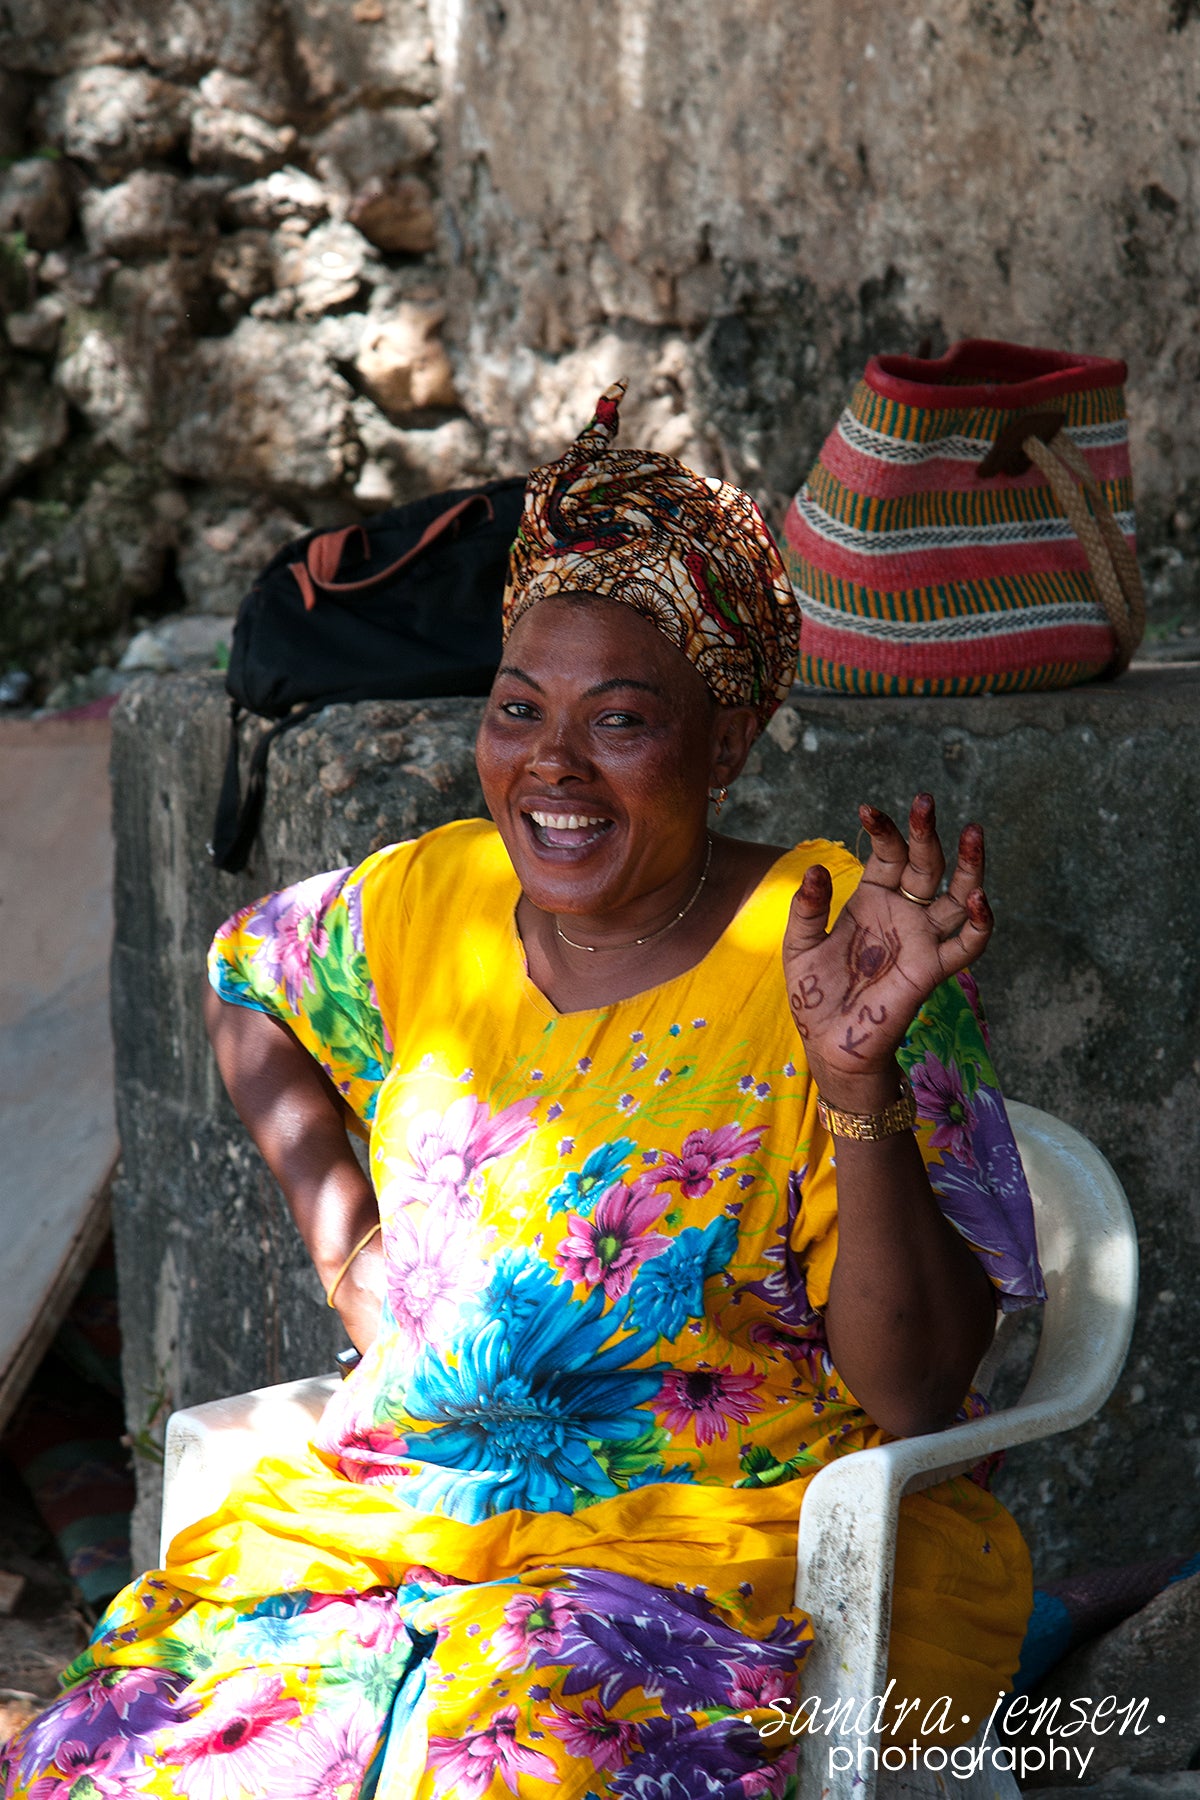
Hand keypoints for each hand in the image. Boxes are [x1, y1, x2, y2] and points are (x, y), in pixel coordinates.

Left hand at [782, 793, 990, 1099]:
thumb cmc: (816, 994)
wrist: (829, 1043)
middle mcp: (903, 913)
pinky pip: (966, 946)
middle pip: (926, 864)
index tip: (867, 809)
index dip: (883, 831)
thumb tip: (815, 870)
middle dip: (926, 832)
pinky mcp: (932, 969)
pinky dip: (979, 924)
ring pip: (957, 895)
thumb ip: (807, 909)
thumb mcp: (800, 945)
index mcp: (872, 900)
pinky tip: (979, 899)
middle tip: (925, 801)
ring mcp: (922, 939)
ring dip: (969, 865)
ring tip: (973, 832)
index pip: (887, 854)